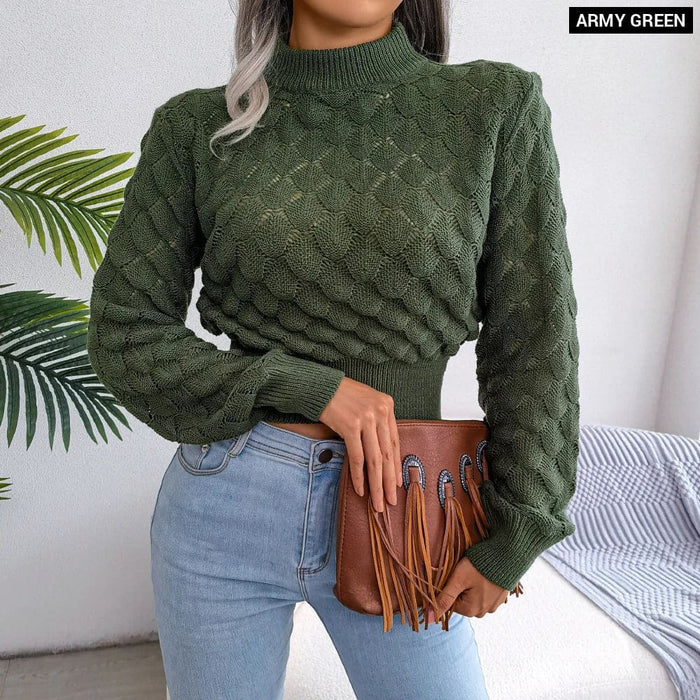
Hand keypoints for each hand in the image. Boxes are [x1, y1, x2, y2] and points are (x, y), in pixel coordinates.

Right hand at [318, 376, 400, 512]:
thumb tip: (382, 454)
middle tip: (391, 501)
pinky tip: (360, 489)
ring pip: (375, 459)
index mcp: (387, 405)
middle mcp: (380, 411)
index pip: (394, 442)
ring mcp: (366, 418)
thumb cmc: (341, 396)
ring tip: (378, 502)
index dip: (395, 466)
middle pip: (387, 454)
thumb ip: (377, 422)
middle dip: (389, 481)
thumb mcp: (366, 403)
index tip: (395, 484)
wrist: (318, 385)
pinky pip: (357, 457)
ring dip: (376, 484)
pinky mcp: (351, 425)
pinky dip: (358, 476)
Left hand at [427, 557, 509, 620]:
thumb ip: (443, 599)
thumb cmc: (480, 566)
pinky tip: (484, 574)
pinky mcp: (501, 596)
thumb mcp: (458, 580)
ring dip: (472, 585)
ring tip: (475, 571)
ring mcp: (494, 605)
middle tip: (465, 571)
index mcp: (471, 611)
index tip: (454, 575)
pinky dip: (483, 584)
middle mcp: (483, 612)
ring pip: (473, 596)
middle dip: (461, 587)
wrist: (508, 555)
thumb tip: (428, 618)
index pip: (449, 602)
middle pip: (462, 600)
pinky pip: (486, 593)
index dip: (449, 587)